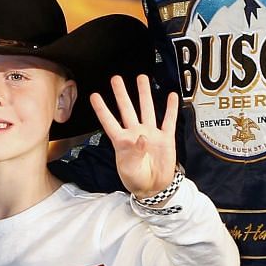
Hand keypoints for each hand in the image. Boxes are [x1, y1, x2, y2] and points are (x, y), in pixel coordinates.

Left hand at [90, 74, 178, 199]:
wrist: (154, 187)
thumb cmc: (137, 179)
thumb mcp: (131, 169)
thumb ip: (135, 152)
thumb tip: (142, 137)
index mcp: (122, 141)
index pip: (109, 121)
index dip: (101, 109)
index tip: (94, 95)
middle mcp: (135, 133)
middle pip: (127, 109)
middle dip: (121, 94)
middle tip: (116, 78)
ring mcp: (151, 133)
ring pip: (147, 109)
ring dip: (144, 94)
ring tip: (142, 78)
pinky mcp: (165, 138)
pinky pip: (168, 120)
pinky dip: (170, 108)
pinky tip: (171, 96)